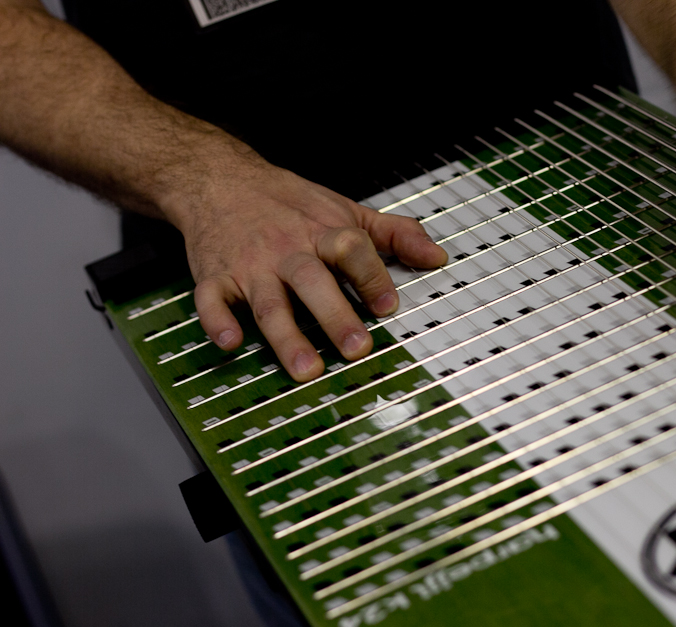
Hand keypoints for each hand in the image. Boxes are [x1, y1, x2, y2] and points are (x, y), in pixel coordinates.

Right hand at [173, 155, 447, 381]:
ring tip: (305, 370)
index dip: (371, 276)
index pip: (351, 250)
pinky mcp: (214, 276)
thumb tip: (436, 257)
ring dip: (285, 337)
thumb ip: (394, 234)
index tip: (388, 306)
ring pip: (268, 302)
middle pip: (312, 281)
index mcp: (323, 232)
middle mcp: (287, 249)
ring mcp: (249, 265)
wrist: (220, 179)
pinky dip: (217, 321)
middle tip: (356, 347)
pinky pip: (211, 300)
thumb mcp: (347, 210)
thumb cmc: (291, 203)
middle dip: (334, 315)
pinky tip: (231, 343)